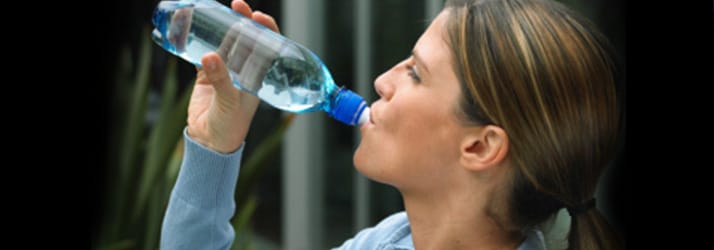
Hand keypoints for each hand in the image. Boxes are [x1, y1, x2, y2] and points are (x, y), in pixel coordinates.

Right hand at [186, 0, 280, 153]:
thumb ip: (220, 80)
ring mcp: (226, 71)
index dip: (267, 29)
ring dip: (223, 27)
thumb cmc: (230, 127)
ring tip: (217, 11)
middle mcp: (245, 71)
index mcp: (259, 77)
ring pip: (227, 43)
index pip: (268, 47)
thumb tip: (209, 57)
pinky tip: (194, 28)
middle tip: (238, 5)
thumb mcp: (229, 103)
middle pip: (248, 39)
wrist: (209, 142)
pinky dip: (200, 40)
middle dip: (244, 21)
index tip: (258, 16)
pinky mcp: (207, 75)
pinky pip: (205, 52)